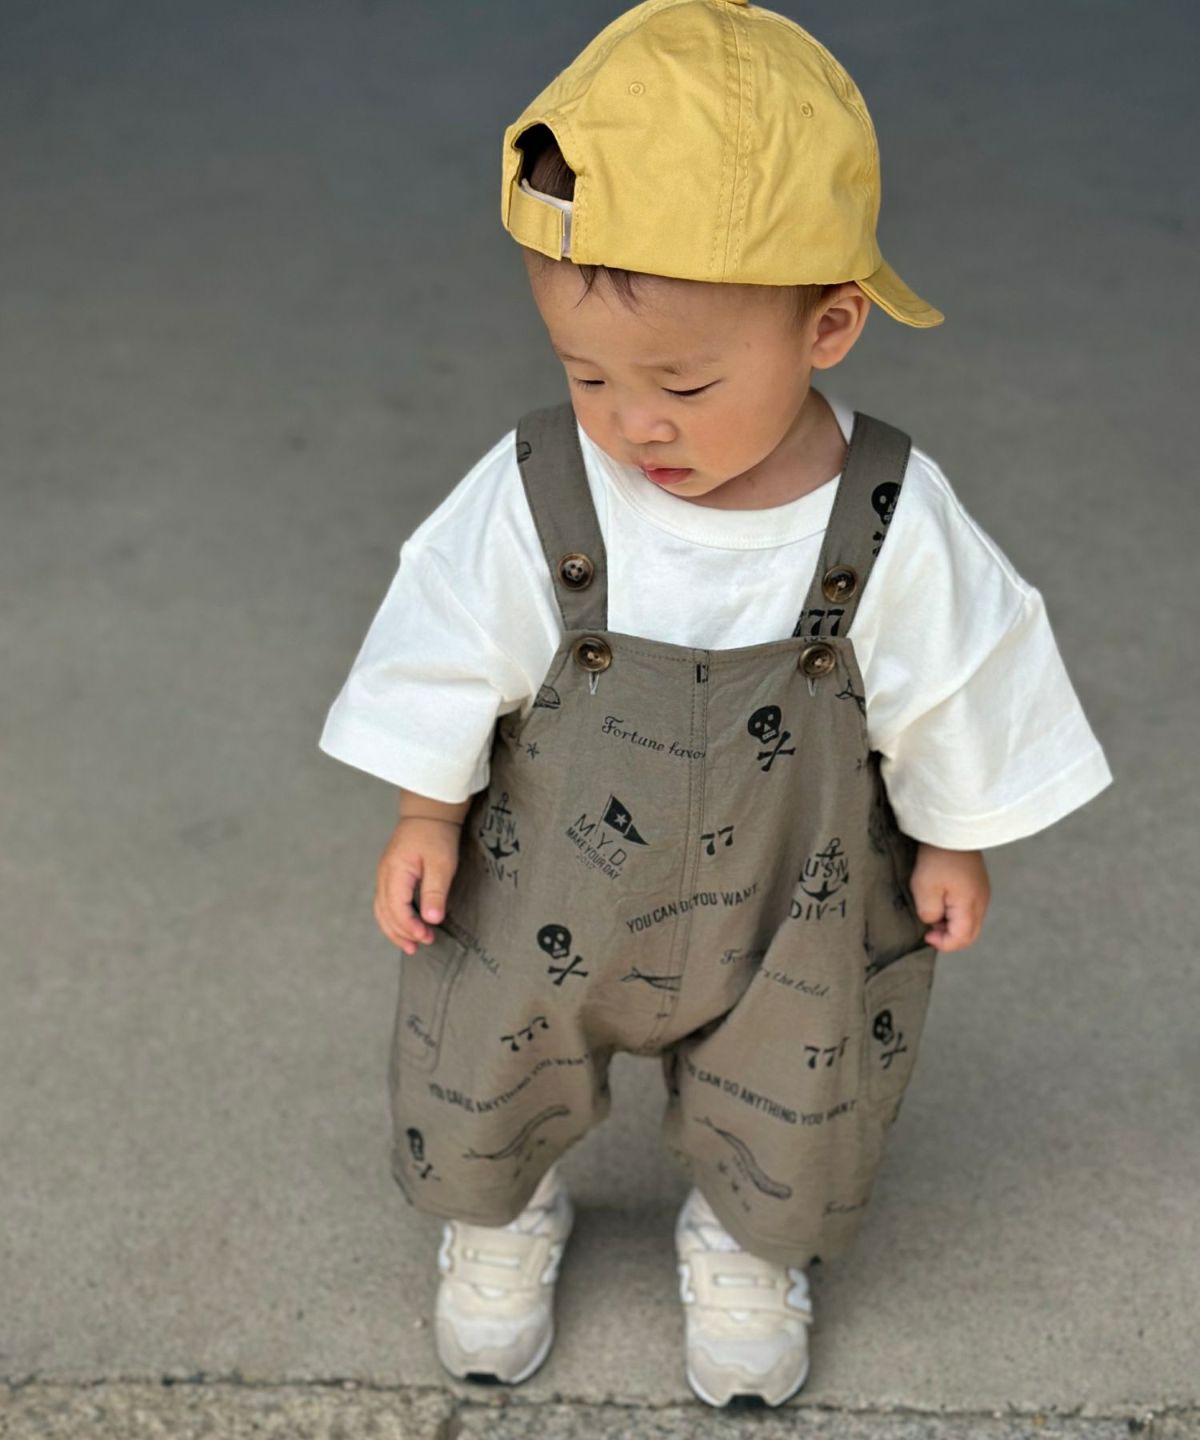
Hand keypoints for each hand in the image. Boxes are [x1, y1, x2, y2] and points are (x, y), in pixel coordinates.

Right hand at [374, 817, 462, 955]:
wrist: (429, 813)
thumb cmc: (436, 835)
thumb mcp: (442, 864)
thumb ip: (435, 892)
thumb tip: (432, 919)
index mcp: (395, 871)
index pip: (396, 908)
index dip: (409, 927)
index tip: (426, 936)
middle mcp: (384, 875)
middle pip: (385, 913)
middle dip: (402, 933)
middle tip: (422, 945)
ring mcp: (384, 875)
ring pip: (382, 910)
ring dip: (395, 929)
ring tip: (411, 945)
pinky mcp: (390, 875)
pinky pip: (385, 902)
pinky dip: (393, 918)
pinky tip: (405, 927)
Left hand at [909, 843, 989, 952]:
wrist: (951, 829)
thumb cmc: (937, 858)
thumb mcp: (924, 888)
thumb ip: (929, 912)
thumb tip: (934, 920)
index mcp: (970, 906)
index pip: (962, 939)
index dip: (943, 943)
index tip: (926, 934)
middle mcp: (982, 902)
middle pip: (970, 934)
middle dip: (949, 938)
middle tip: (930, 929)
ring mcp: (982, 893)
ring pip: (971, 922)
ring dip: (952, 926)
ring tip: (933, 913)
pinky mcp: (978, 884)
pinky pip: (970, 909)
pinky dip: (956, 914)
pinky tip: (941, 902)